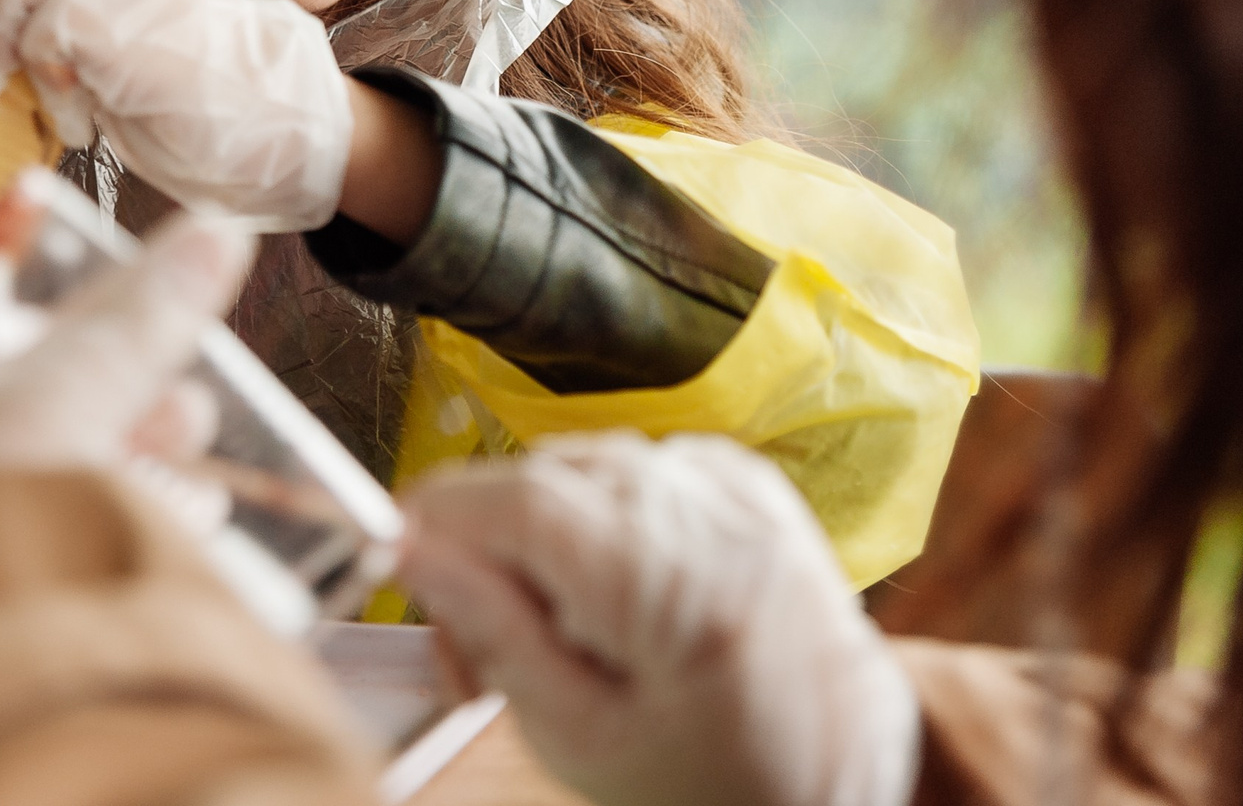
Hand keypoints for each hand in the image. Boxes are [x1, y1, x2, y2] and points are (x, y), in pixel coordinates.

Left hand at [0, 202, 253, 548]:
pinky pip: (65, 547)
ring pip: (52, 482)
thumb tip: (209, 235)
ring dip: (133, 464)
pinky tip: (177, 527)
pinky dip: (119, 529)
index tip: (123, 308)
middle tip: (183, 402)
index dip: (52, 315)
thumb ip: (135, 321)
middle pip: (26, 409)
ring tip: (195, 464)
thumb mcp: (58, 399)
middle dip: (119, 398)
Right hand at [399, 433, 920, 805]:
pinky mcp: (743, 477)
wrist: (841, 771)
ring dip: (543, 535)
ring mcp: (733, 484)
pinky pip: (631, 472)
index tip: (400, 564)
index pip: (515, 496)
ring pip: (578, 468)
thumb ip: (492, 632)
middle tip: (485, 658)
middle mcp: (710, 508)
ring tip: (563, 637)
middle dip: (488, 549)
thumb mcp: (581, 737)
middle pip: (539, 479)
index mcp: (673, 577)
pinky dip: (603, 521)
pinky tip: (618, 595)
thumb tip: (413, 548)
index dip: (438, 523)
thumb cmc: (721, 784)